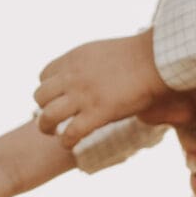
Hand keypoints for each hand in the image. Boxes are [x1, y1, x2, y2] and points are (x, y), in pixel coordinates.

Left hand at [34, 34, 164, 147]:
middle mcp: (73, 77)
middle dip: (43, 109)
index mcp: (73, 59)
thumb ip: (88, 65)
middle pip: (39, 97)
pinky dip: (66, 141)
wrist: (156, 60)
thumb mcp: (102, 52)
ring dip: (47, 128)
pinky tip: (71, 144)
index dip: (48, 90)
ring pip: (48, 116)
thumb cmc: (139, 56)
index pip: (43, 76)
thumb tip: (89, 75)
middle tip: (53, 119)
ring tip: (53, 134)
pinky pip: (70, 133)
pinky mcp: (98, 112)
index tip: (58, 98)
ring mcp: (83, 95)